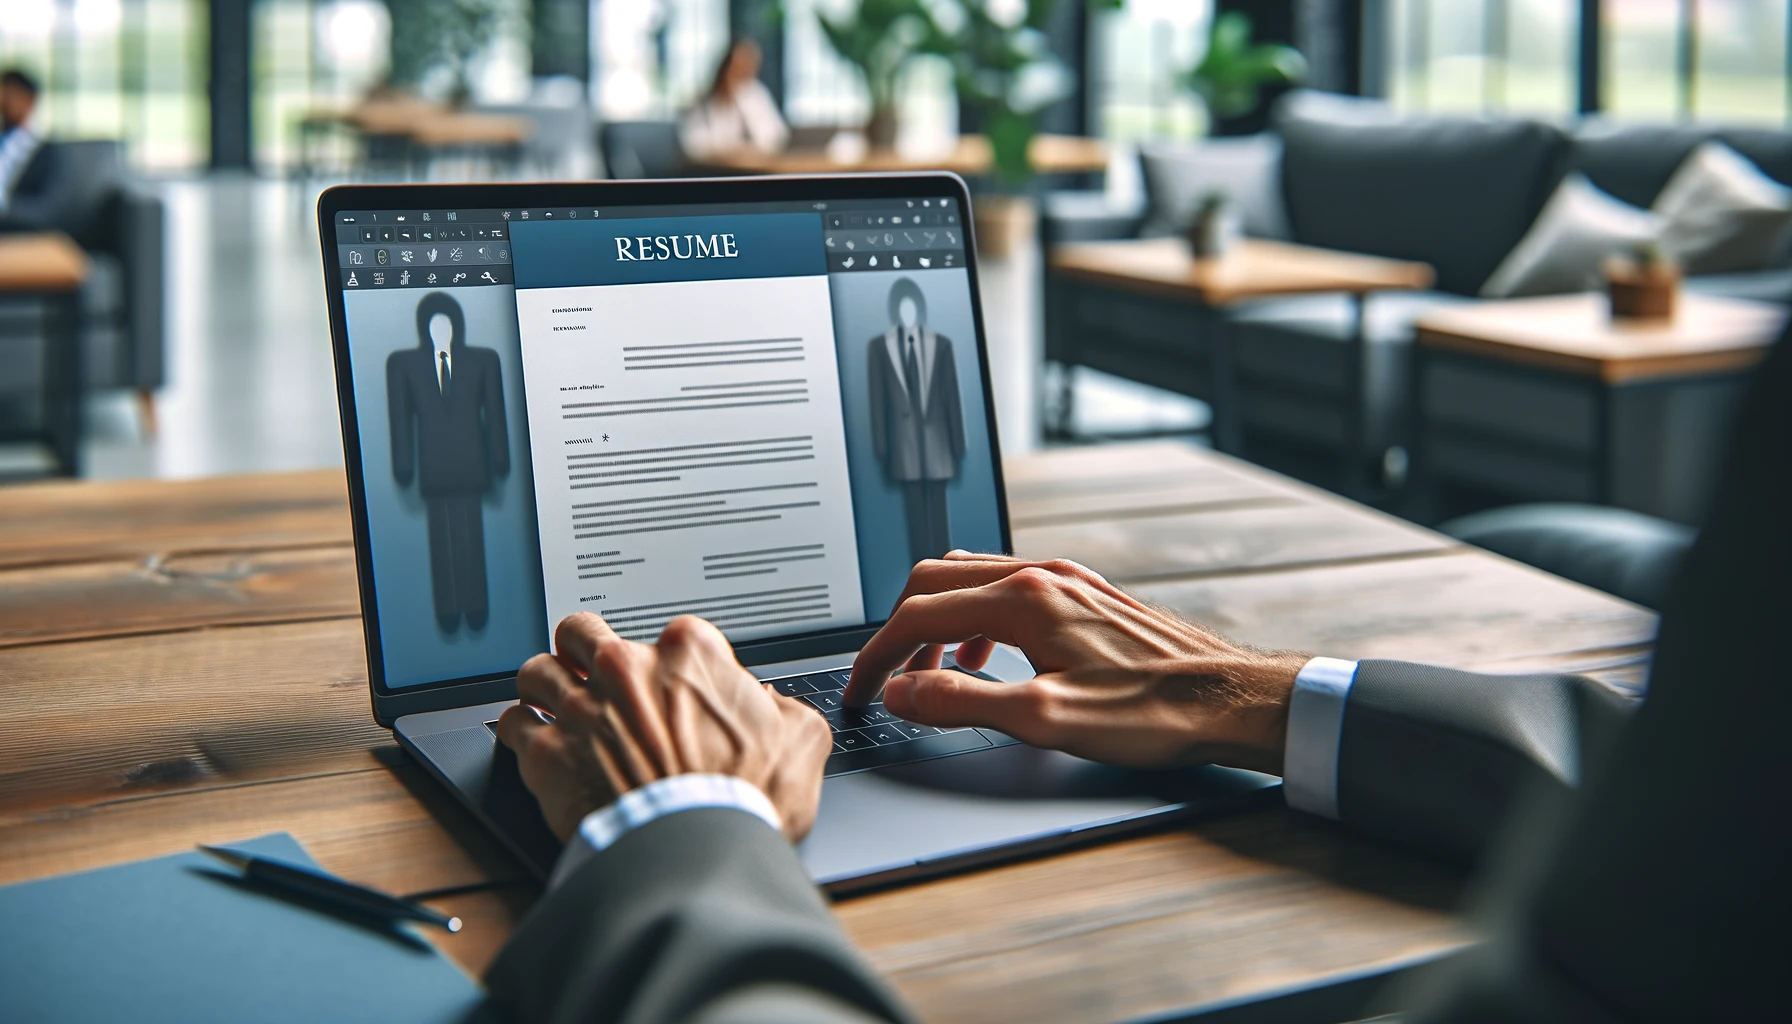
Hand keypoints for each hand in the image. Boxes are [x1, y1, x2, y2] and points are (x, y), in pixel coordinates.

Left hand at [495, 612, 834, 843]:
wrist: (698, 851)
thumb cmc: (744, 800)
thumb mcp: (801, 740)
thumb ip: (783, 709)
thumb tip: (774, 707)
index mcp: (688, 654)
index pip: (670, 632)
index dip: (670, 662)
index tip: (669, 684)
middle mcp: (626, 669)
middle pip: (582, 632)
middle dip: (583, 650)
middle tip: (590, 671)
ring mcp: (580, 708)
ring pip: (536, 670)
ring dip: (543, 684)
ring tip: (549, 698)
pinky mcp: (546, 753)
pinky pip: (511, 723)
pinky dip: (518, 730)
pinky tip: (528, 739)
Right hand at [843, 553, 1304, 774]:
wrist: (1231, 699)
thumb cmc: (1155, 711)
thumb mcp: (1046, 719)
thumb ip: (963, 702)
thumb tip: (902, 693)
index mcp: (1025, 600)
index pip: (920, 614)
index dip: (878, 655)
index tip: (862, 689)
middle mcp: (1043, 576)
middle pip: (935, 580)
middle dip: (898, 630)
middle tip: (884, 678)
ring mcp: (1067, 581)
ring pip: (971, 578)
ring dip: (936, 621)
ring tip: (931, 673)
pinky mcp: (1086, 595)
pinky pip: (1007, 588)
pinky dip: (975, 619)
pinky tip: (988, 657)